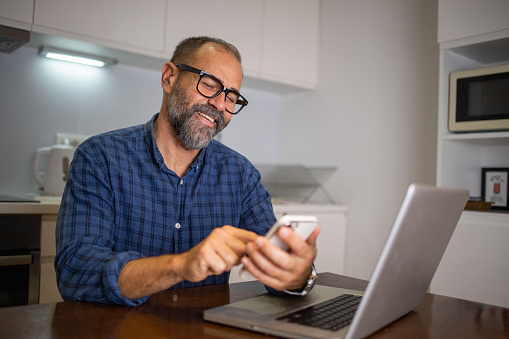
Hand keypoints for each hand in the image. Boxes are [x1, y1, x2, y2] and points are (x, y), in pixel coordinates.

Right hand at [119, 226, 256, 298]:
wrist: (187, 264)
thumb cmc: (209, 258)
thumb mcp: (228, 250)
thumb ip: (242, 247)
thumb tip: (261, 249)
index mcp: (227, 230)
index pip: (250, 236)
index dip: (257, 247)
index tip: (260, 253)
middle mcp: (219, 233)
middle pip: (243, 250)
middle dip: (236, 260)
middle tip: (223, 260)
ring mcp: (211, 241)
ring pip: (232, 260)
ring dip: (225, 266)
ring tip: (216, 262)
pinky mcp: (205, 252)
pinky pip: (221, 267)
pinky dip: (216, 270)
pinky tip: (209, 266)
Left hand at [240, 225, 319, 290]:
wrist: (301, 276)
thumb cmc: (302, 257)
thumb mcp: (308, 245)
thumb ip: (309, 235)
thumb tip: (314, 227)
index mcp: (306, 256)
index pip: (300, 247)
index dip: (291, 239)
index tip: (281, 230)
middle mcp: (297, 268)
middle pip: (283, 261)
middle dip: (269, 250)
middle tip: (259, 240)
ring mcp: (287, 278)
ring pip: (270, 269)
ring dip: (258, 258)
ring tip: (250, 247)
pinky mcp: (277, 284)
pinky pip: (263, 277)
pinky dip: (253, 269)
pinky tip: (247, 260)